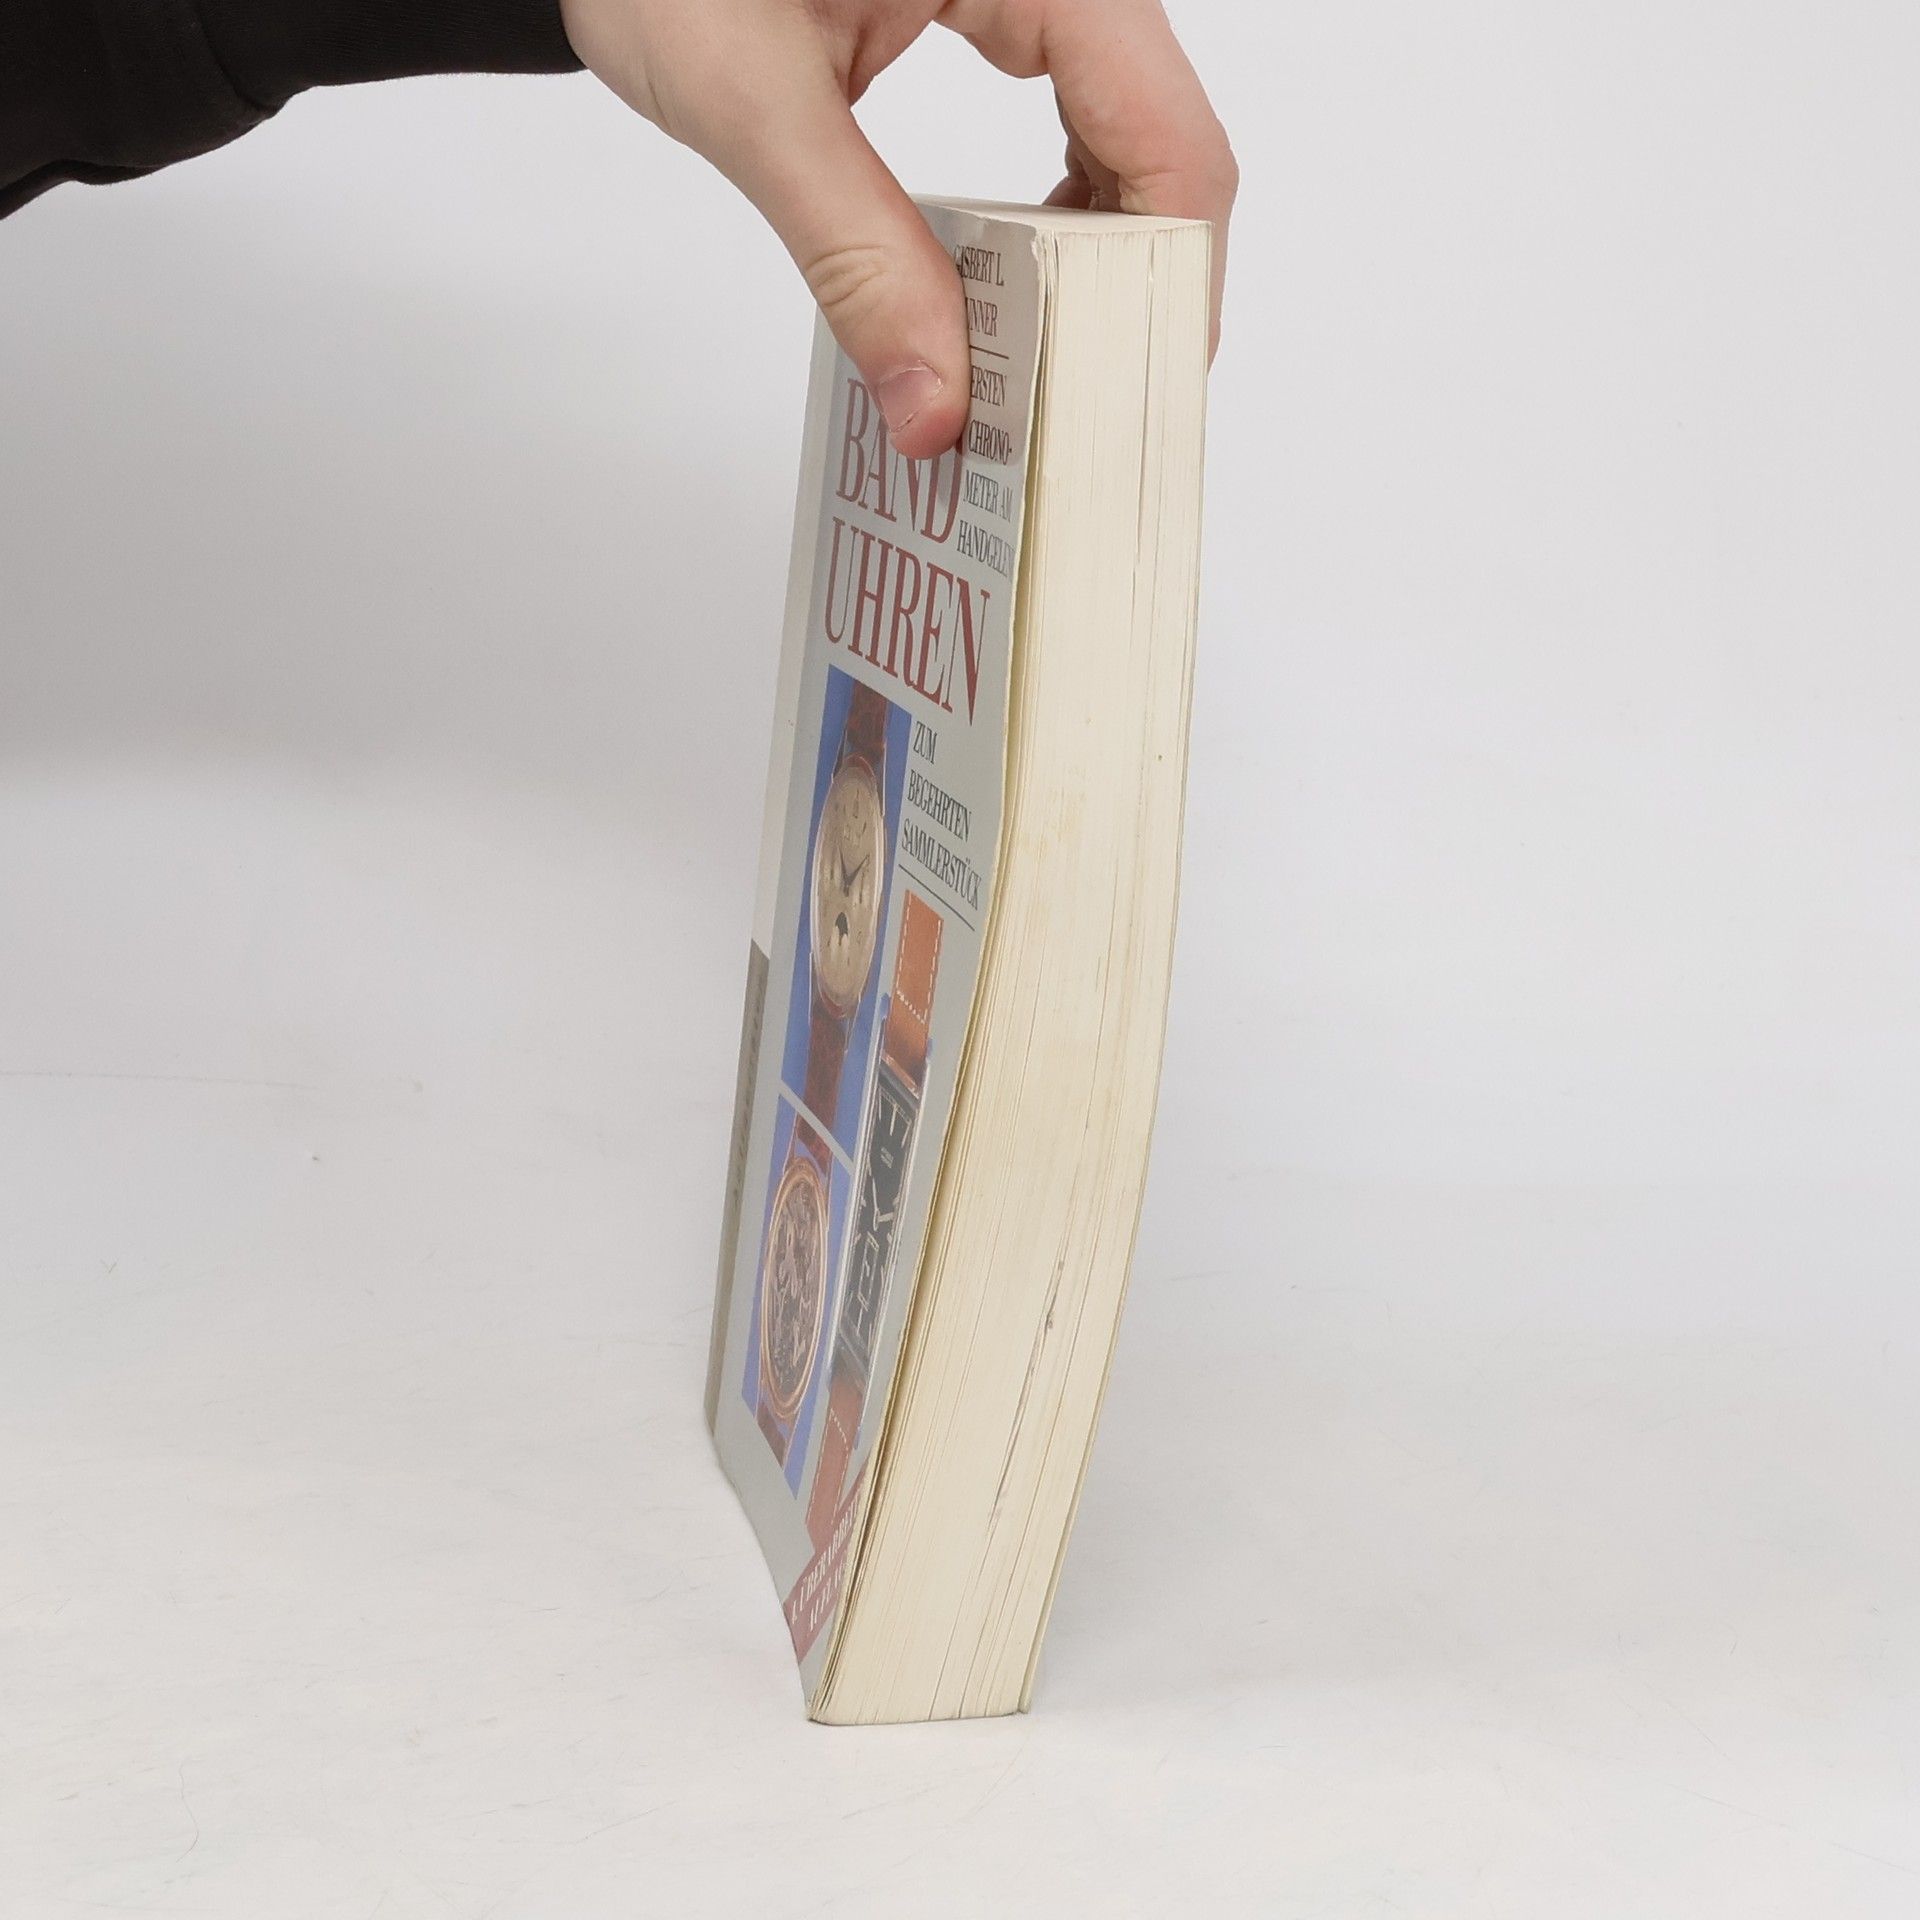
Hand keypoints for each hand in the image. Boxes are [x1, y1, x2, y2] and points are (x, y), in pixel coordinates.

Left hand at [557, 0, 1235, 458]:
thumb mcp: (754, 101)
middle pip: (1163, 148)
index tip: (1126, 397)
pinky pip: (1068, 124)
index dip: (1167, 282)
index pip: (1168, 138)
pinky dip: (1047, 221)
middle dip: (1126, 292)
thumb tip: (935, 410)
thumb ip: (854, 258)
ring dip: (1089, 266)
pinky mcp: (1002, 10)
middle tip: (1076, 411)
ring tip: (1038, 368)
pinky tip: (1006, 288)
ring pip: (1124, 142)